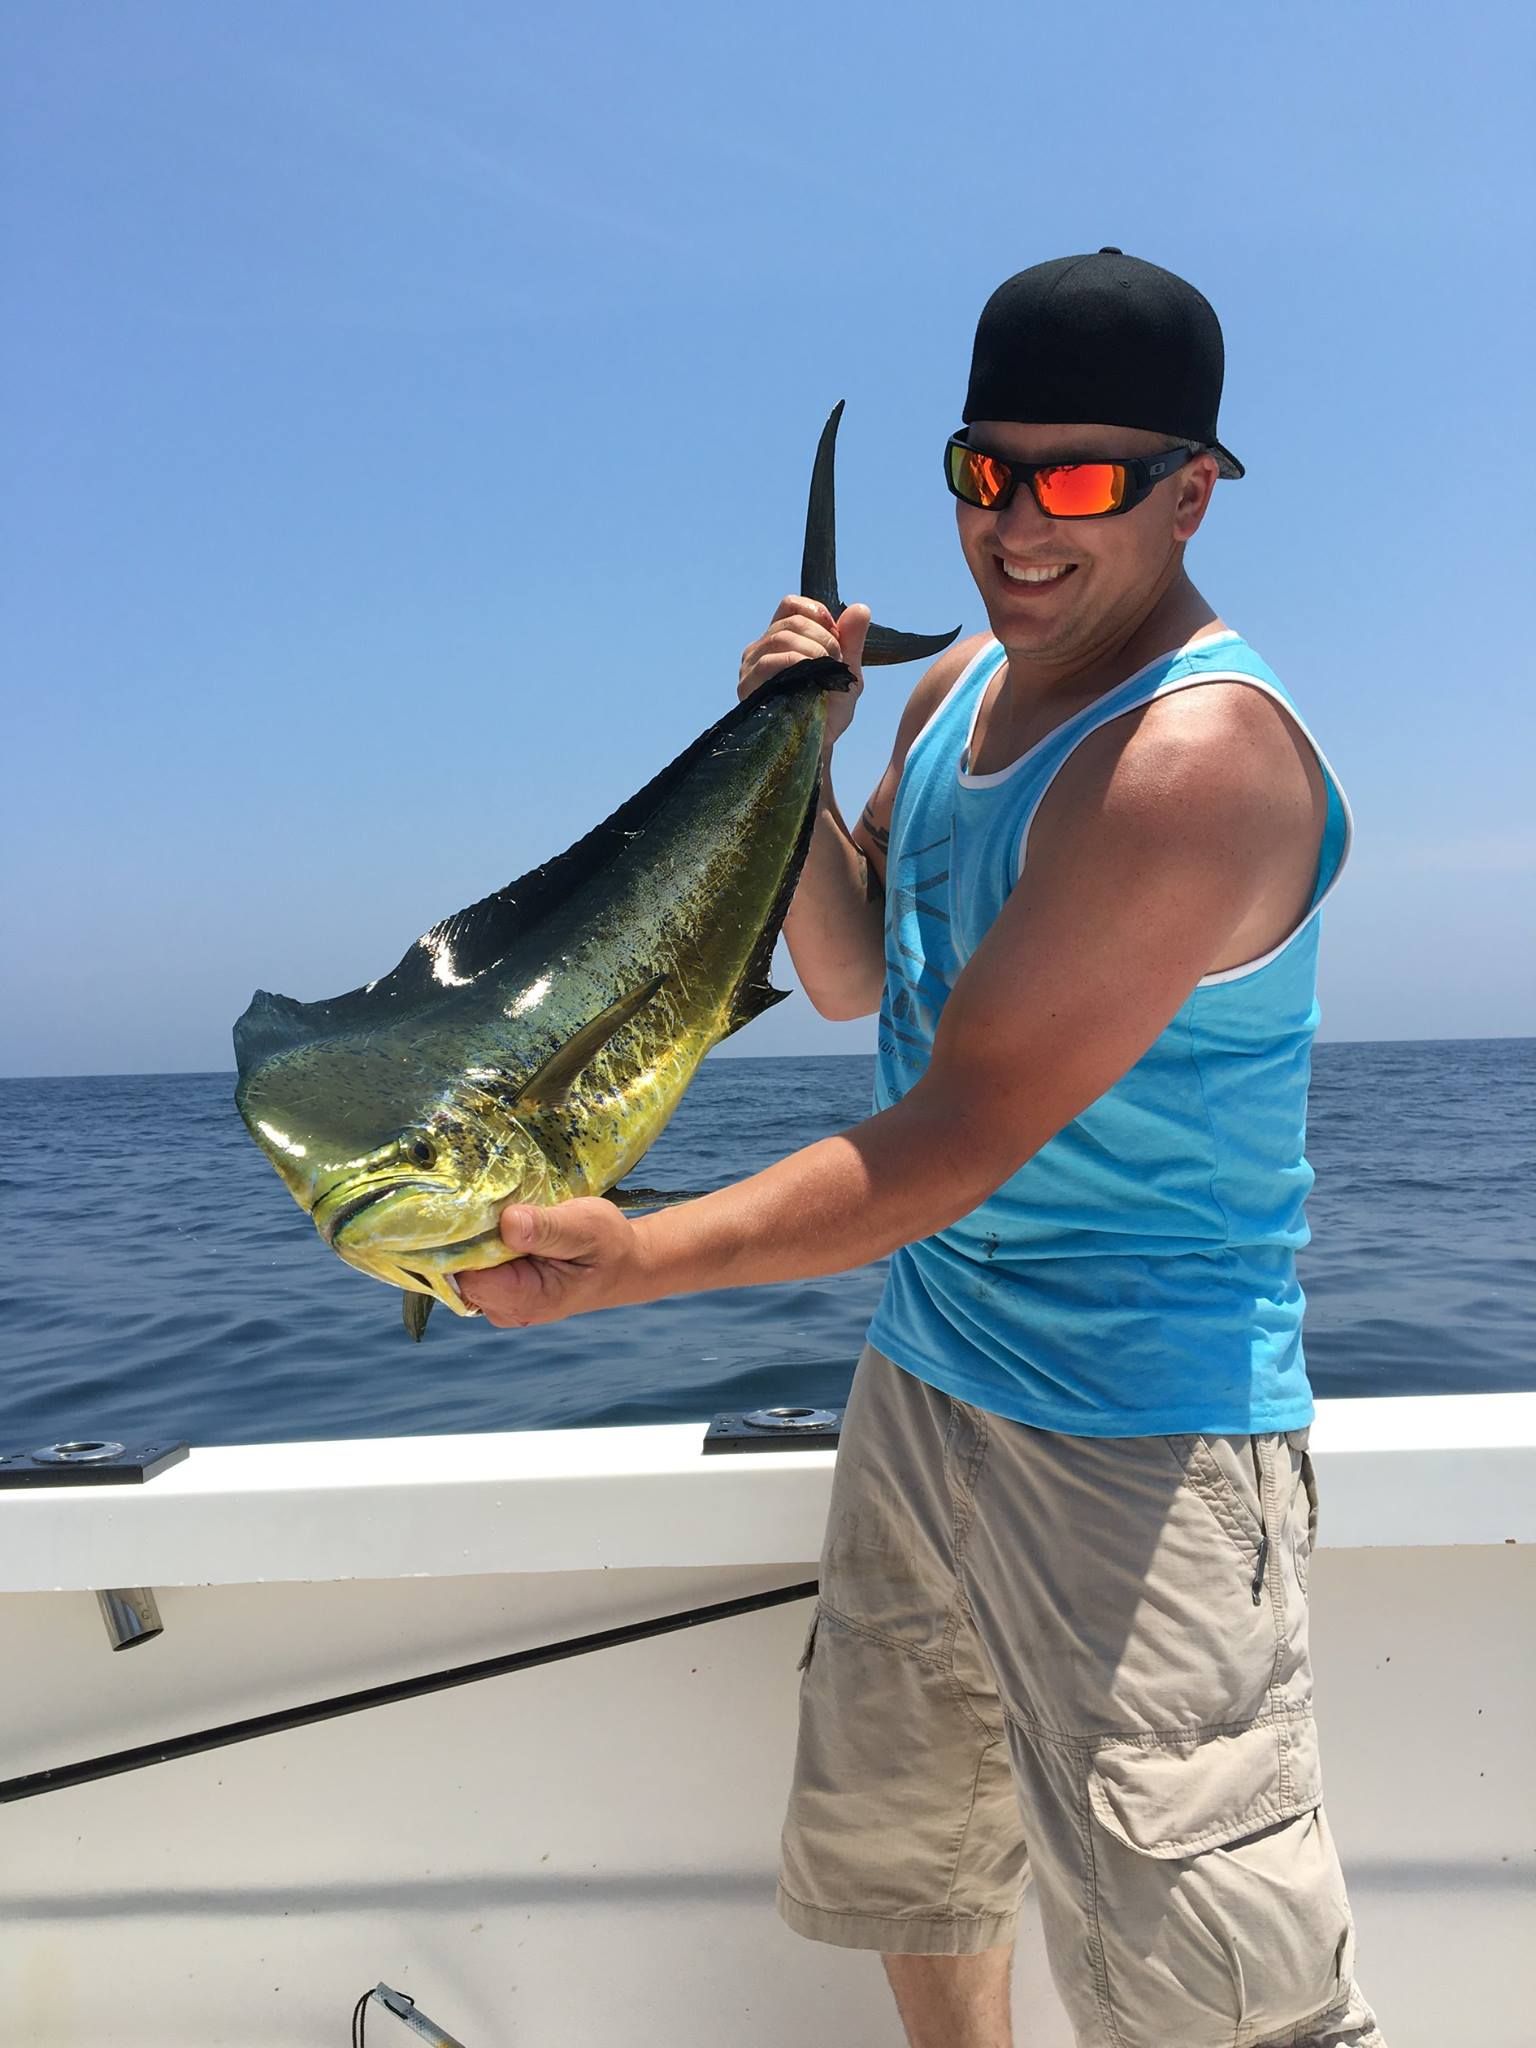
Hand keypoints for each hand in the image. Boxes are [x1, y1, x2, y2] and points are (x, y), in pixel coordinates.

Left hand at [456, 1198, 652, 1327]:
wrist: (623, 1263)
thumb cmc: (608, 1244)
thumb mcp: (585, 1226)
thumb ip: (546, 1228)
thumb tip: (508, 1223)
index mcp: (526, 1300)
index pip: (467, 1274)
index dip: (466, 1241)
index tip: (481, 1209)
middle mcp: (505, 1309)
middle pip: (459, 1271)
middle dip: (470, 1235)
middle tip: (501, 1204)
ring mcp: (499, 1302)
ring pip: (463, 1266)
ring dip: (478, 1236)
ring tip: (509, 1212)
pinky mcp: (498, 1289)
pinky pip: (474, 1264)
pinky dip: (485, 1241)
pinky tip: (508, 1224)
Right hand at [739, 596, 869, 749]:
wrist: (818, 744)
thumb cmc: (829, 709)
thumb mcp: (848, 671)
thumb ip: (853, 640)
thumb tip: (861, 608)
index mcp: (782, 639)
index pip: (790, 605)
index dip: (815, 611)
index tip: (836, 634)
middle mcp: (762, 648)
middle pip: (790, 621)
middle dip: (822, 636)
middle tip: (837, 661)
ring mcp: (752, 666)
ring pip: (780, 636)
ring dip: (812, 648)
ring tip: (826, 670)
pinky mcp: (748, 686)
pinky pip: (769, 661)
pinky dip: (794, 661)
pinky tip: (809, 675)